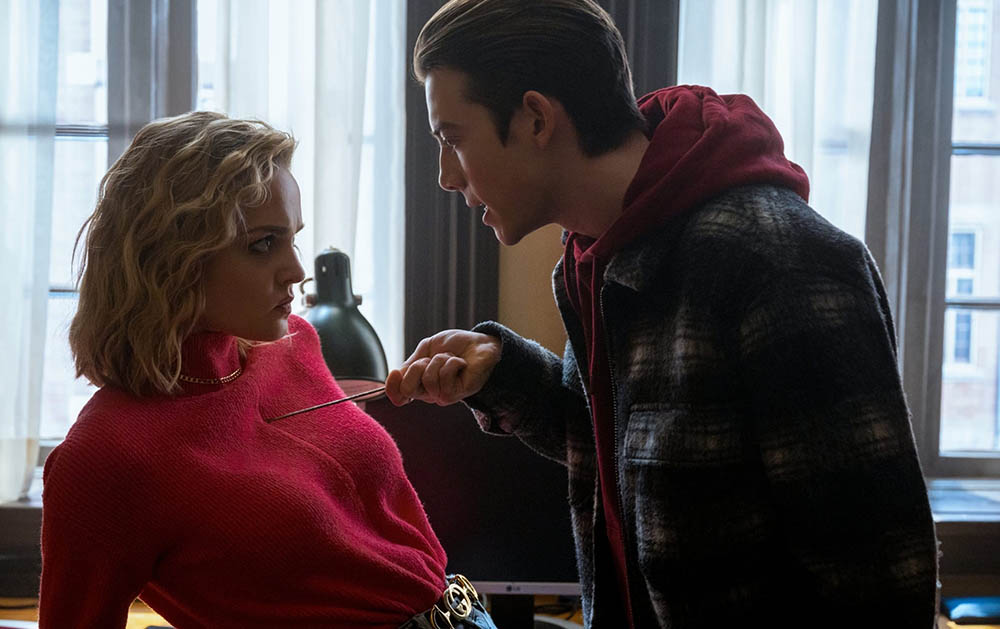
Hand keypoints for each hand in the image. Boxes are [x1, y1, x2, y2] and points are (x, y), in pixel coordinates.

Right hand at [385, 330, 500, 405]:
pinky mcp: (456, 394)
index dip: (392, 386)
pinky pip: (443, 377)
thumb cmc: (455, 346)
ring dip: (440, 360)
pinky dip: (452, 363)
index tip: (395, 373)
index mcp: (419, 383)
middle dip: (417, 367)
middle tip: (431, 359)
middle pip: (408, 387)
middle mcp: (429, 393)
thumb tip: (393, 377)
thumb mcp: (425, 350)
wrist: (479, 344)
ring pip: (427, 379)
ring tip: (451, 358)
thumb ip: (409, 364)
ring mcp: (442, 395)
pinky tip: (461, 364)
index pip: (398, 394)